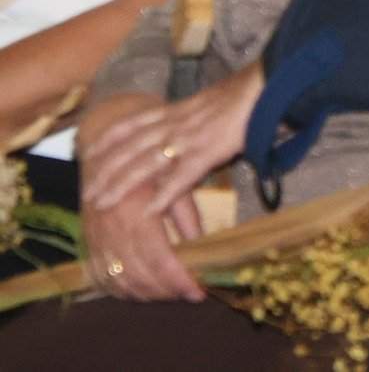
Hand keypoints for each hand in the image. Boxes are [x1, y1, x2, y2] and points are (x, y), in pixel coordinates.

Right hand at [81, 173, 205, 301]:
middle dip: (165, 291)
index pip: (159, 259)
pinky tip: (139, 291)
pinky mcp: (87, 242)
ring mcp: (96, 238)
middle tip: (188, 293)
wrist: (105, 151)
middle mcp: (112, 231)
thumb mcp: (174, 183)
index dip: (178, 280)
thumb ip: (187, 216)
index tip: (198, 293)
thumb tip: (203, 247)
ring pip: (118, 281)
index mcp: (136, 214)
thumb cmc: (148, 164)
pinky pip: (99, 276)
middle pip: (138, 275)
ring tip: (169, 293)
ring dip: (144, 294)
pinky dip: (119, 290)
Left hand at [82, 69, 260, 216]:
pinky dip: (163, 195)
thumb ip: (199, 113)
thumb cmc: (249, 91)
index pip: (133, 123)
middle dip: (106, 170)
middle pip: (130, 147)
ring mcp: (189, 137)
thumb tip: (198, 119)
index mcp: (177, 109)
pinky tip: (149, 211)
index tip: (89, 151)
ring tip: (103, 204)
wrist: (267, 84)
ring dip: (121, 185)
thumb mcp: (213, 100)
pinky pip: (180, 177)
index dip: (109, 138)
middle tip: (87, 190)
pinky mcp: (207, 151)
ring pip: (145, 163)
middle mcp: (175, 122)